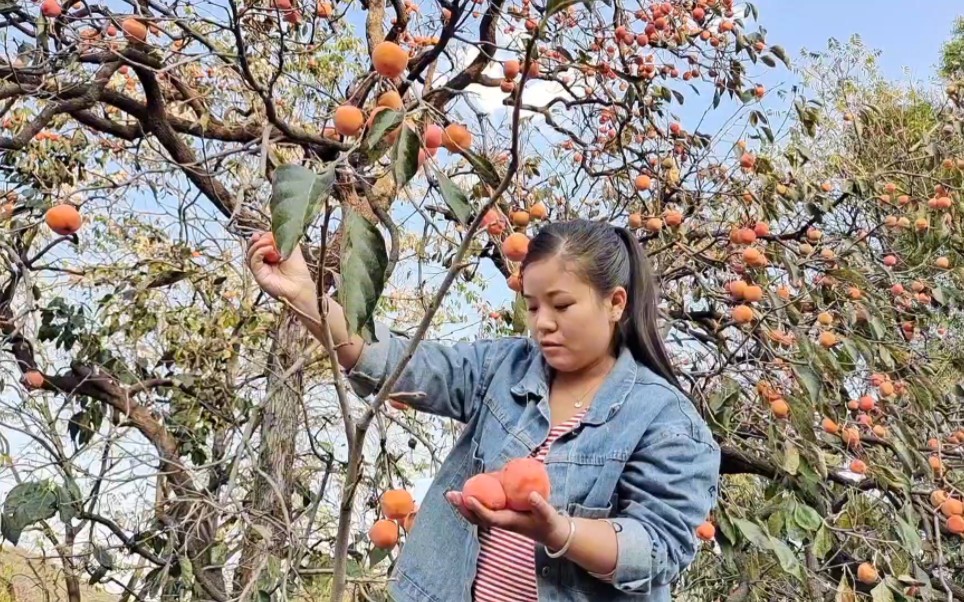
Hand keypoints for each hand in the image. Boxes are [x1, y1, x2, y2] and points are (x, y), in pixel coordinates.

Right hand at [246, 231, 315, 306]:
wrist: (301, 286)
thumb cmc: (298, 270)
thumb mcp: (292, 249)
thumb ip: (283, 239)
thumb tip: (272, 231)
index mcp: (269, 256)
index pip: (259, 243)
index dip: (261, 237)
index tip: (267, 233)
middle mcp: (262, 263)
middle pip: (251, 248)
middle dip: (256, 240)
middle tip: (264, 236)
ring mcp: (259, 269)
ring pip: (250, 254)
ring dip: (258, 245)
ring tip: (270, 244)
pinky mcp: (258, 275)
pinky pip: (253, 261)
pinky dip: (259, 252)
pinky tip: (269, 249)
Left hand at [445, 490, 570, 549]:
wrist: (549, 532)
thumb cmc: (547, 522)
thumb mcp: (547, 514)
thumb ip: (540, 505)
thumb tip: (531, 494)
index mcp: (508, 522)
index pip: (489, 517)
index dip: (477, 508)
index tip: (467, 498)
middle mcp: (500, 522)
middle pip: (476, 518)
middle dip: (462, 507)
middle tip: (450, 494)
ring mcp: (499, 519)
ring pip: (476, 515)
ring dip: (463, 505)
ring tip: (452, 494)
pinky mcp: (500, 515)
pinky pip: (483, 509)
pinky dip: (473, 502)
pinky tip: (469, 491)